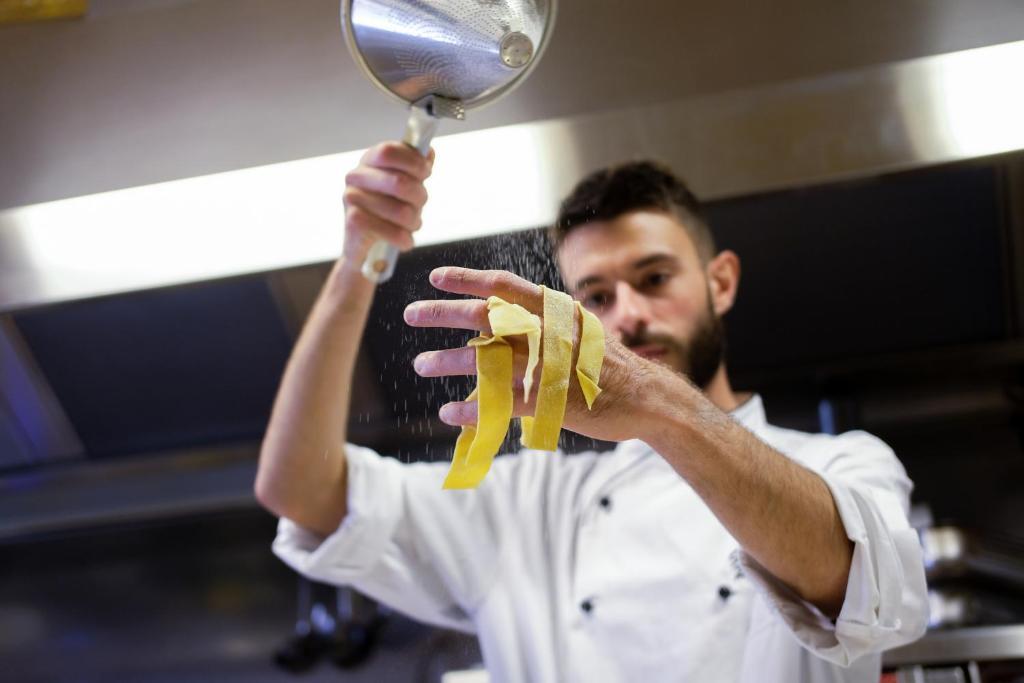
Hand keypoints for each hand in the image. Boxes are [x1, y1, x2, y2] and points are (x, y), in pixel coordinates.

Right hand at [342, 142, 433, 263]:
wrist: (364, 245)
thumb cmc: (388, 210)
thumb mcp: (405, 184)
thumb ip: (416, 166)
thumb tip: (428, 151)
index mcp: (369, 160)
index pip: (389, 151)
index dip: (413, 162)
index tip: (426, 173)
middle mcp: (355, 176)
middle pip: (399, 182)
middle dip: (419, 197)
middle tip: (421, 204)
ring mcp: (351, 198)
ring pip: (401, 211)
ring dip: (414, 221)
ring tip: (411, 225)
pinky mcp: (352, 223)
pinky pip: (393, 232)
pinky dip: (405, 239)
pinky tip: (403, 240)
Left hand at [403, 267, 659, 443]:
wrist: (648, 398)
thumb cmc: (607, 363)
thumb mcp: (578, 329)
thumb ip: (541, 322)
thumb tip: (498, 318)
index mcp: (555, 309)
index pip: (503, 285)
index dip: (467, 279)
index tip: (434, 276)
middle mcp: (549, 330)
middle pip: (486, 315)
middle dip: (443, 313)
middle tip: (411, 314)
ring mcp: (549, 365)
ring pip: (487, 358)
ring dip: (449, 360)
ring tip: (421, 364)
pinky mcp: (551, 401)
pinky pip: (501, 403)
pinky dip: (473, 408)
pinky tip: (450, 411)